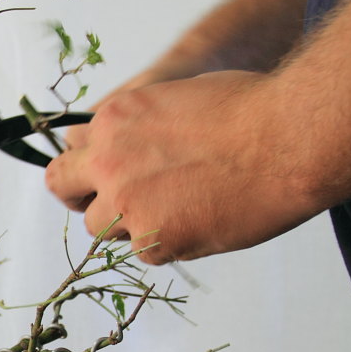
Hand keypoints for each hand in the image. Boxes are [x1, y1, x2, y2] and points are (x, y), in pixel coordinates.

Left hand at [45, 71, 319, 263]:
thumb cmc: (248, 111)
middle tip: (111, 203)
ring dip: (126, 224)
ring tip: (175, 210)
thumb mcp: (174, 99)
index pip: (71, 149)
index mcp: (112, 121)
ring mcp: (125, 204)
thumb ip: (138, 128)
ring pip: (100, 228)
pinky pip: (142, 251)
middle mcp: (107, 162)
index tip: (100, 174)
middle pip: (62, 188)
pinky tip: (199, 221)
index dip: (86, 164)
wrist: (288, 140)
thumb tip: (126, 148)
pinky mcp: (152, 241)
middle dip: (81, 197)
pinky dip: (165, 242)